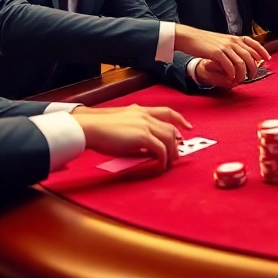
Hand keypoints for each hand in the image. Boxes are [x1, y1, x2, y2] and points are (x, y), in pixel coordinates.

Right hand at [71, 105, 191, 170]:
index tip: (187, 127)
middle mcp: (145, 115)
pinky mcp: (143, 136)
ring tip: (168, 164)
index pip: (166, 112)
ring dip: (171, 153)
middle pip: (171, 128)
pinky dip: (163, 160)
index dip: (180, 119)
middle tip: (176, 155)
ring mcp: (145, 125)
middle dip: (176, 143)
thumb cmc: (99, 131)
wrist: (90, 128)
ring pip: (169, 139)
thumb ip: (136, 135)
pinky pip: (161, 150)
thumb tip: (148, 149)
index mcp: (140, 111)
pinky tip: (159, 167)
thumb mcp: (122, 129)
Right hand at [176, 25, 270, 84]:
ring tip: (240, 79)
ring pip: (241, 63)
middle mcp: (232, 41)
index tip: (267, 59)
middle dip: (253, 68)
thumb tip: (244, 55)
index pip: (253, 44)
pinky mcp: (216, 53)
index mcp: (235, 38)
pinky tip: (230, 78)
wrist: (191, 37)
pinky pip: (229, 66)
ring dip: (243, 74)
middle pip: (250, 56)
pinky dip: (232, 74)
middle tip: (252, 76)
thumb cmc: (206, 41)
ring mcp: (225, 47)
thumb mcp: (223, 41)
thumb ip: (233, 47)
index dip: (262, 51)